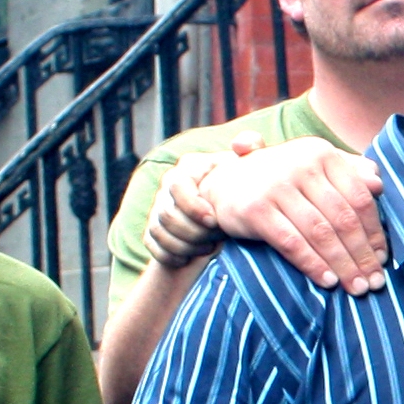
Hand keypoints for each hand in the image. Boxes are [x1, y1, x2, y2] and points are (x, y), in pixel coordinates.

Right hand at [144, 136, 259, 270]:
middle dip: (193, 232)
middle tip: (216, 240)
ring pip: (159, 230)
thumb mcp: (249, 167)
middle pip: (167, 213)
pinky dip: (171, 255)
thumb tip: (241, 145)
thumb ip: (252, 148)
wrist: (229, 218)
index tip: (214, 221)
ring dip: (185, 245)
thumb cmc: (242, 189)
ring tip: (209, 249)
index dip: (193, 206)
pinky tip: (189, 259)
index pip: (177, 184)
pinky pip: (152, 244)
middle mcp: (169, 185)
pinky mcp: (154, 229)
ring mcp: (159, 207)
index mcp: (189, 168)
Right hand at [202, 138, 391, 293]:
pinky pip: (292, 243)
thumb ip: (349, 173)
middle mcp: (301, 165)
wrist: (223, 182)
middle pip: (342, 218)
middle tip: (374, 282)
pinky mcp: (255, 210)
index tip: (383, 258)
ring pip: (320, 233)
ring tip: (356, 287)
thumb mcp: (314, 168)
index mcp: (322, 153)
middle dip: (362, 255)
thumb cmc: (280, 180)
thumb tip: (379, 185)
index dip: (374, 232)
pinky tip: (328, 281)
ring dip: (343, 265)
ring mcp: (276, 186)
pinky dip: (313, 265)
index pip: (359, 197)